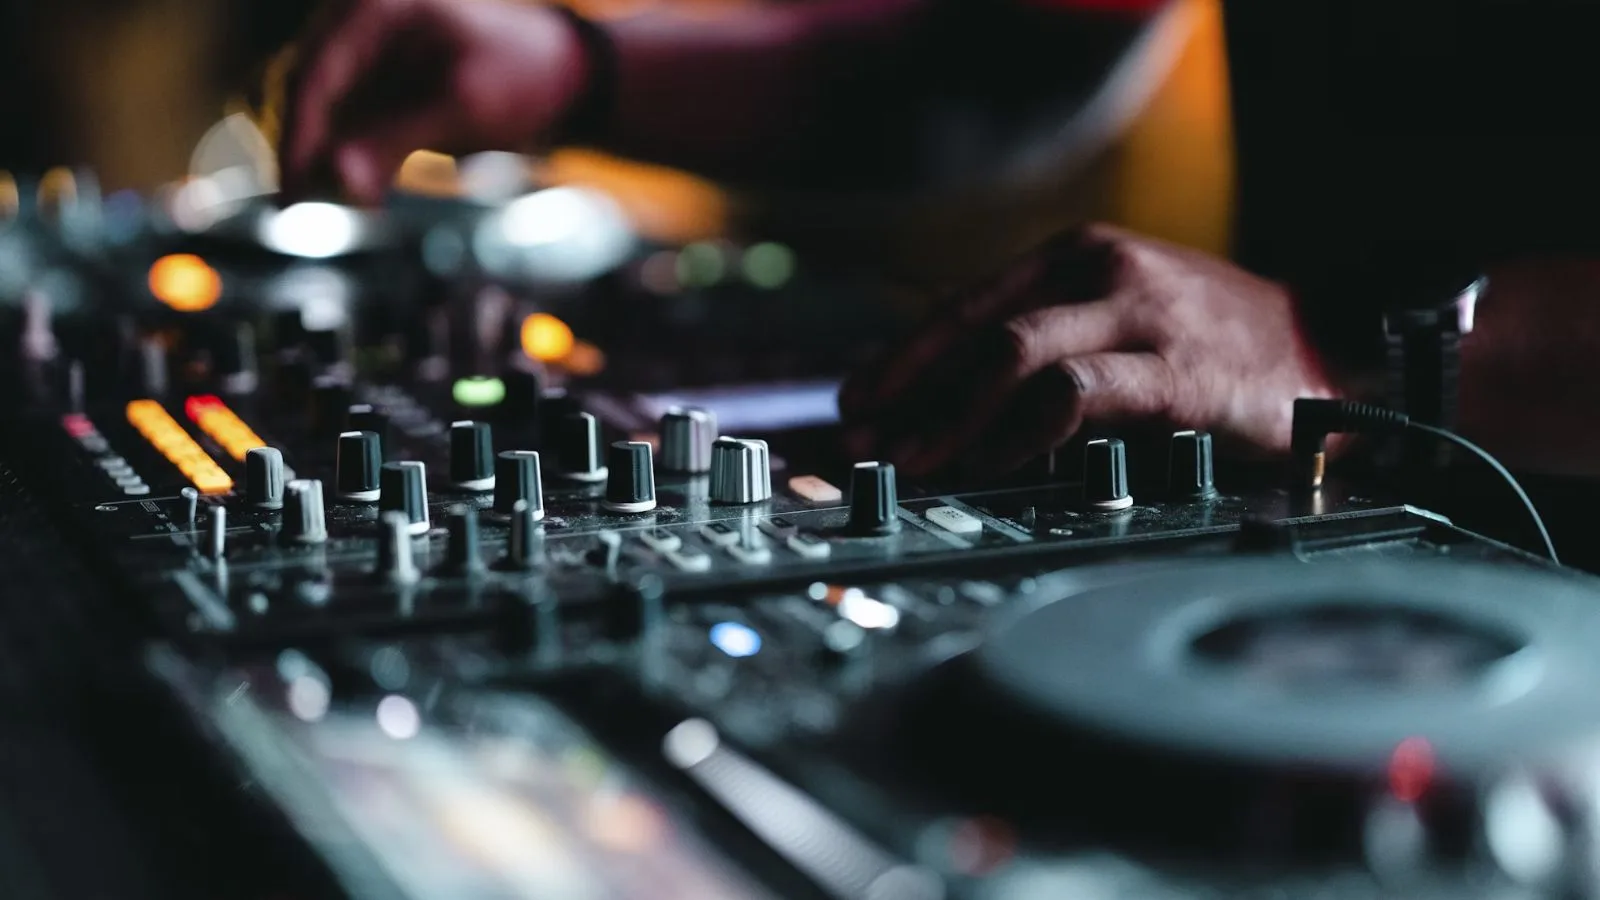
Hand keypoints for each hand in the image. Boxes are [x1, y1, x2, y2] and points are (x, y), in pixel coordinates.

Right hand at [279, 0, 589, 203]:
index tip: (295, 192)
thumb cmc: (522, 77)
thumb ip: (392, 142)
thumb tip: (338, 182)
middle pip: (306, 94)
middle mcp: (358, 24)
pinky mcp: (376, 87)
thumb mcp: (459, 108)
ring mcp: (365, 55)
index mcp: (375, 9)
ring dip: (326, 161)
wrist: (561, 78)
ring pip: (322, 115)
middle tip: (311, 213)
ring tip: (346, 206)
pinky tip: (362, 194)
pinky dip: (348, 159)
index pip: (313, 75)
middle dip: (308, 153)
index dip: (298, 138)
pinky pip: (345, 126)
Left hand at [837, 224, 1342, 476]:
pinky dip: (1019, 433)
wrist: (1331, 346)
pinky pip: (1073, 397)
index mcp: (1077, 256)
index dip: (901, 360)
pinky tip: (990, 464)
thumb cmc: (1215, 343)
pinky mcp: (1174, 371)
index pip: (964, 307)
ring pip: (1011, 356)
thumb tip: (951, 396)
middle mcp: (1100, 272)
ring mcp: (1139, 316)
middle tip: (866, 441)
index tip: (856, 403)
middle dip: (907, 392)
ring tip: (914, 462)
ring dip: (950, 417)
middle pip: (973, 330)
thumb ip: (1047, 340)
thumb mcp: (1121, 316)